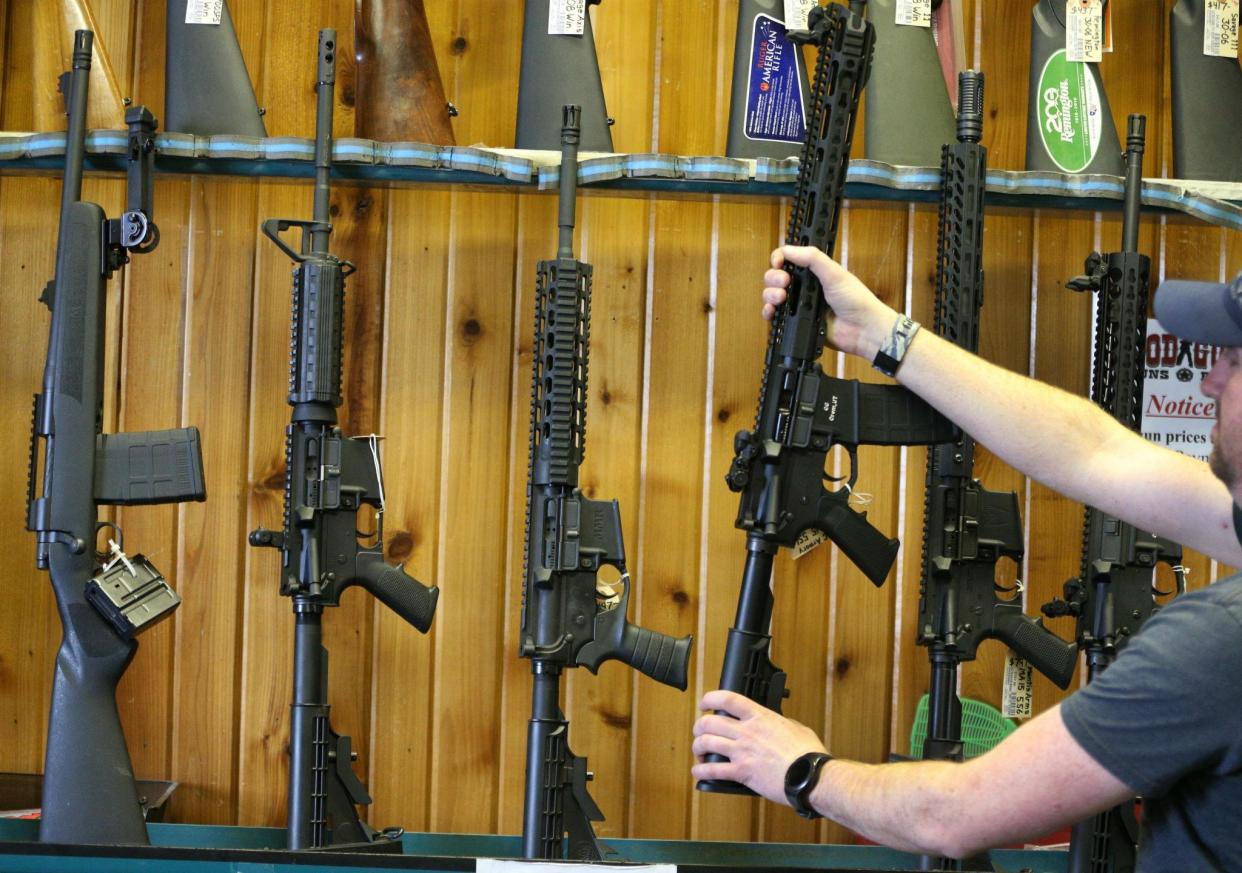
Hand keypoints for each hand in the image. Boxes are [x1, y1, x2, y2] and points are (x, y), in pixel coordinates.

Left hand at [691, 690, 827, 805]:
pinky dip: (701, 771)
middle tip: (700, 732)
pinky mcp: (741, 772)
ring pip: (706, 743)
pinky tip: (699, 772)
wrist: (810, 777)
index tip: (705, 704)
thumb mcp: (796, 727)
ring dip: (697, 748)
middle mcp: (746, 731)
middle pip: (710, 722)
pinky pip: (713, 770)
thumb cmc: (807, 754)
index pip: (728, 699)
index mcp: (760, 717)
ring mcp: (742, 751)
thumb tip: (780, 724)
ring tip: (699, 753)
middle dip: (699, 727)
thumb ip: (782, 723)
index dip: (710, 698)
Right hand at [761, 245, 898, 359]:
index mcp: (814, 271)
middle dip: (774, 277)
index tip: (778, 263)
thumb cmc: (855, 300)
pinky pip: (775, 316)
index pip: (788, 259)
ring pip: (772, 295)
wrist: (862, 329)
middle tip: (784, 283)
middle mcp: (804, 286)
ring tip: (781, 298)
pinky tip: (772, 311)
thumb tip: (788, 249)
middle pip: (776, 276)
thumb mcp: (835, 273)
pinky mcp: (797, 322)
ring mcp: (799, 304)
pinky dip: (769, 312)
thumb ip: (812, 258)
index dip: (779, 258)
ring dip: (770, 294)